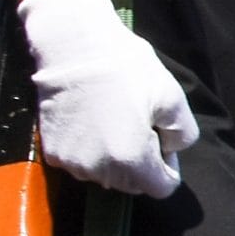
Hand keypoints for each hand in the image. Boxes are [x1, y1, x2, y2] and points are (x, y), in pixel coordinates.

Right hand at [20, 0, 198, 197]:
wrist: (72, 47)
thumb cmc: (126, 69)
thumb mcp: (173, 98)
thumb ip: (182, 135)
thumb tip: (170, 151)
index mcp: (131, 161)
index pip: (162, 188)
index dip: (169, 165)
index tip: (162, 138)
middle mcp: (99, 171)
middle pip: (133, 184)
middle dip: (142, 162)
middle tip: (140, 124)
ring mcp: (72, 164)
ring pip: (106, 175)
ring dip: (115, 158)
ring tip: (115, 120)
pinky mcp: (52, 153)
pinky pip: (81, 163)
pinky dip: (90, 151)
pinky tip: (93, 121)